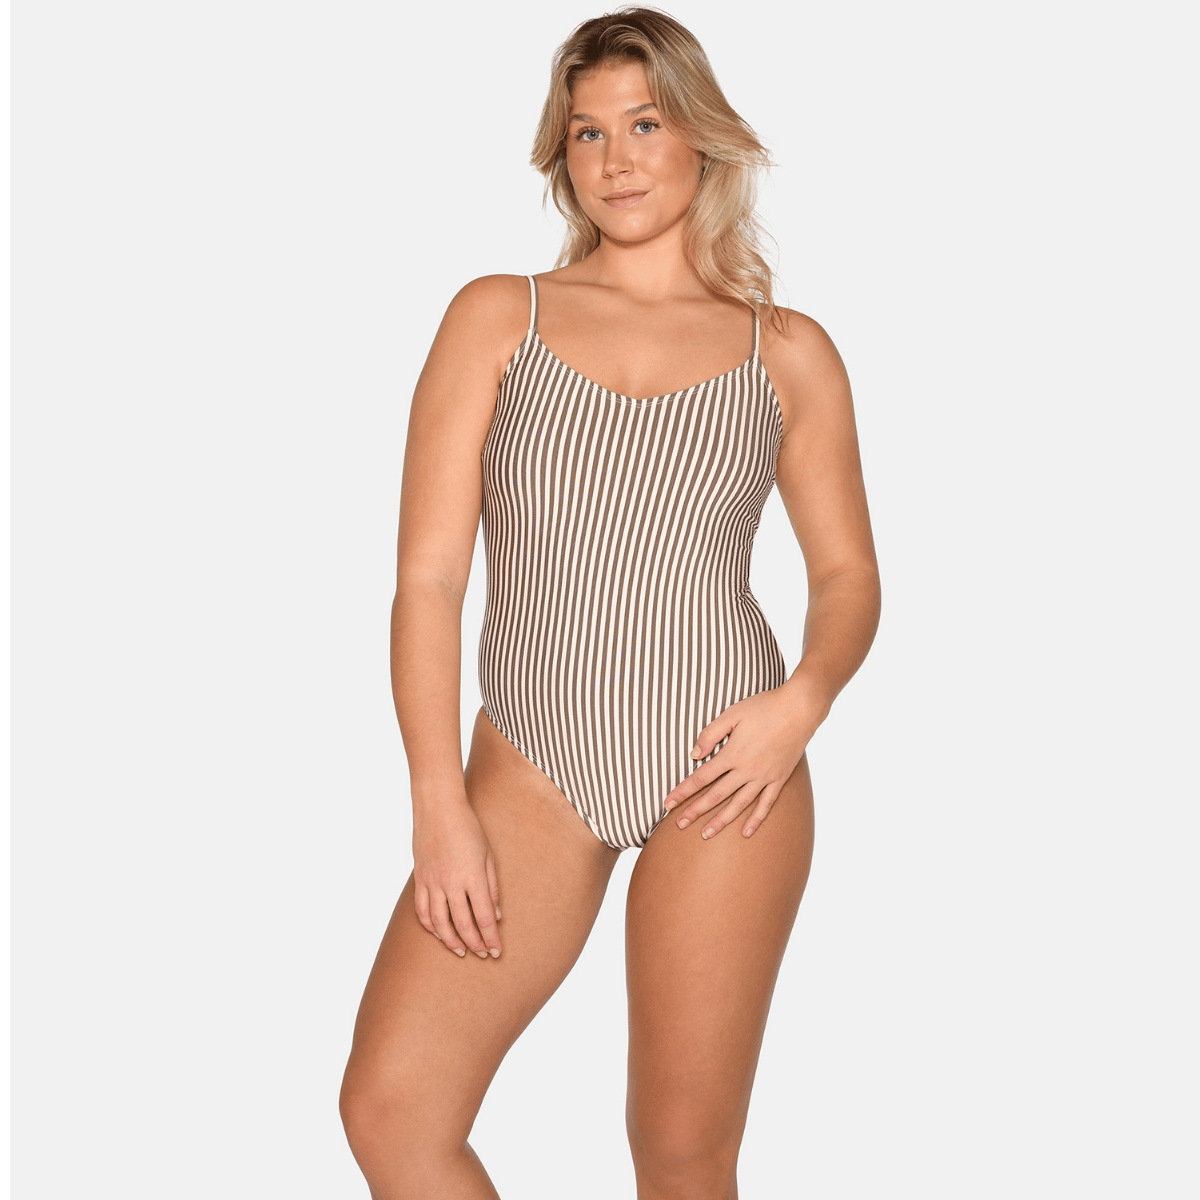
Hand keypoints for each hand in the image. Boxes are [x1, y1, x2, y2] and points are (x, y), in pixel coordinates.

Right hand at [412, 799, 502, 959]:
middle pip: (463, 924)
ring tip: (461, 950)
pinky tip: (438, 932)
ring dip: (451, 941)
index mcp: (472, 877)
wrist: (438, 807)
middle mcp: (451, 883)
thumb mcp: (488, 854)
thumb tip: (496, 914)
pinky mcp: (419, 878)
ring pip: (439, 923)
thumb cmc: (468, 827)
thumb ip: (492, 886)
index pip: (483, 917)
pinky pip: (422, 910)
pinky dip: (430, 926)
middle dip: (475, 943)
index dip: (491, 938)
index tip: (497, 951)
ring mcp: (432, 882)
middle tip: (483, 954)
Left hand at [662, 685, 824, 839]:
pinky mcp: (779, 778)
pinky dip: (756, 819)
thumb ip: (710, 734)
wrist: (799, 709)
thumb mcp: (732, 714)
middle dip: (695, 811)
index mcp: (732, 754)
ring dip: (721, 821)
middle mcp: (747, 770)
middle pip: (716, 795)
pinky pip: (766, 804)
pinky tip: (746, 833)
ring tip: (706, 834)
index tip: (668, 803)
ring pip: (739, 805)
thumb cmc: (764, 707)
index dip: (683, 791)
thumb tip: (694, 754)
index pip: (701, 778)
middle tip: (679, 824)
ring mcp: (764, 777)